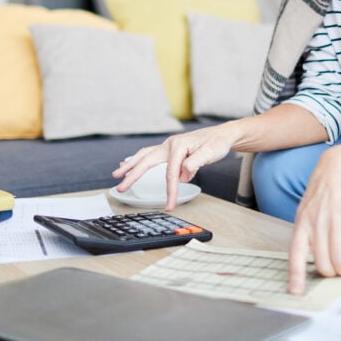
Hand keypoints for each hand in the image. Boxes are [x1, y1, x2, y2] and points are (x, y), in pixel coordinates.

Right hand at [112, 124, 235, 209]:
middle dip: (132, 174)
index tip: (170, 205)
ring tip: (117, 173)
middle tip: (120, 186)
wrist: (222, 135)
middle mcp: (170, 144)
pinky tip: (130, 163)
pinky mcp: (170, 149)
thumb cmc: (217, 143)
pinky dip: (139, 160)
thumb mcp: (210, 152)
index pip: (171, 173)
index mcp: (178, 145)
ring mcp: (168, 146)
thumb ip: (195, 162)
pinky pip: (150, 155)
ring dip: (131, 165)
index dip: (170, 191)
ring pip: (145, 156)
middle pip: (146, 160)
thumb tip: (181, 173)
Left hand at [287, 144, 340, 294]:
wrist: (338, 168)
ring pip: (339, 259)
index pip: (295, 254)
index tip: (296, 291)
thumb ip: (306, 234)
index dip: (295, 275)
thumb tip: (306, 259)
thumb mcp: (306, 212)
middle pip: (322, 263)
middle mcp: (317, 224)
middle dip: (330, 274)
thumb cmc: (322, 193)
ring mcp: (335, 221)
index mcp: (302, 224)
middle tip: (336, 273)